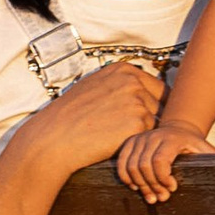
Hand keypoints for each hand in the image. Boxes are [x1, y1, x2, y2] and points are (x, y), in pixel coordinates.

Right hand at [23, 60, 163, 178]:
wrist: (54, 138)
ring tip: (120, 138)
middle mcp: (132, 81)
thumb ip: (120, 86)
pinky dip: (138, 144)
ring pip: (156, 122)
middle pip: (160, 104)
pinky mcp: (137, 123)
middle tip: (131, 132)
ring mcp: (137, 101)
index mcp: (123, 70)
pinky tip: (118, 145)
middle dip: (151, 119)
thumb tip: (143, 92)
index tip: (145, 117)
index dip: (154, 105)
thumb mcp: (95, 87)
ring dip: (144, 133)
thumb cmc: (69, 116)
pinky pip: (149, 137)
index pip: (157, 87)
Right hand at [117, 117, 214, 202]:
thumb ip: (210, 161)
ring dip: (140, 185)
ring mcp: (140, 139)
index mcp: (171, 139)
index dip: (163, 179)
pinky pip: (121, 163)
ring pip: (131, 167)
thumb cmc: (193, 144)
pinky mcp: (130, 143)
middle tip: (161, 198)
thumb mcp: (205, 150)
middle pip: (144, 166)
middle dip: (152, 186)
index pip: (159, 161)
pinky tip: (136, 187)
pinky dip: (126, 178)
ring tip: (150, 196)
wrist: (179, 129)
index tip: (172, 188)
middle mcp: (153, 137)